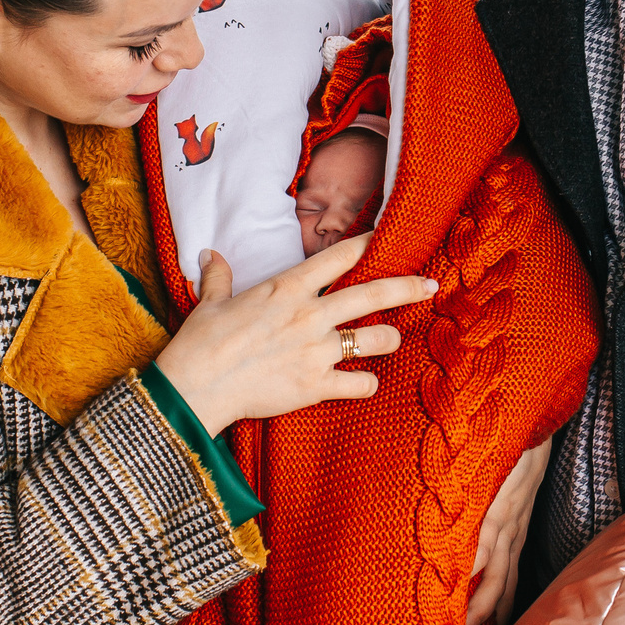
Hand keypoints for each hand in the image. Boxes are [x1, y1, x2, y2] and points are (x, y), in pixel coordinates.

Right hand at [152, 233, 437, 434]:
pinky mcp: (316, 385)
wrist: (195, 387)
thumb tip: (209, 254)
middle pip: (373, 294)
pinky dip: (366, 384)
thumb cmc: (200, 343)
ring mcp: (317, 351)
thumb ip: (218, 276)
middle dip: (407, 287)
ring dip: (390, 339)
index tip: (386, 237)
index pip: (339, 257)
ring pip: (377, 340)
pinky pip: (360, 384)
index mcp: (287, 288)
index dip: (367, 244)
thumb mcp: (209, 302)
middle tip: (430, 284)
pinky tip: (364, 383)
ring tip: (393, 339)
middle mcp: (310, 315)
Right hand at [466, 439, 548, 624]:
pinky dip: (472, 564)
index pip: (505, 587)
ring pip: (494, 576)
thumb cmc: (516, 457)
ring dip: (478, 607)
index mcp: (513, 537)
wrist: (536, 424)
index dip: (496, 619)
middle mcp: (513, 537)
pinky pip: (484, 540)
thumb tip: (464, 545)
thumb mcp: (505, 494)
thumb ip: (485, 519)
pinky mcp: (500, 505)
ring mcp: (507, 523)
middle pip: (501, 591)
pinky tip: (458, 583)